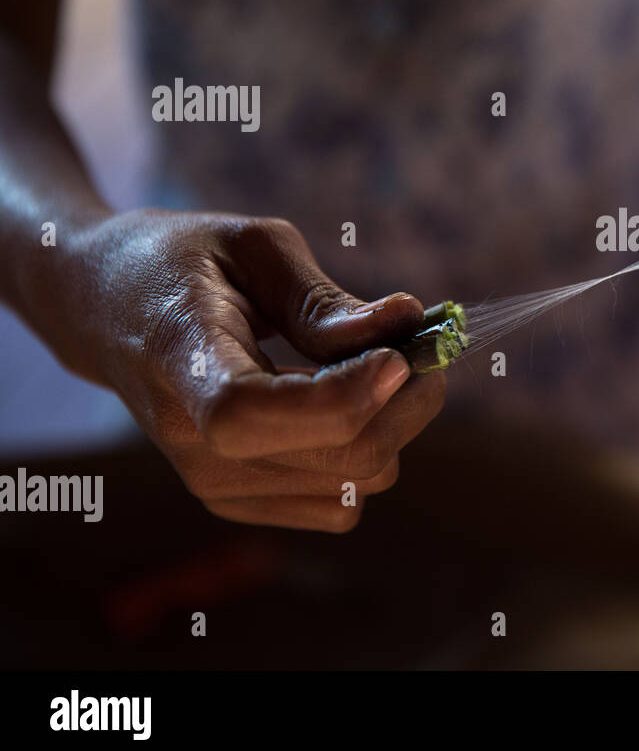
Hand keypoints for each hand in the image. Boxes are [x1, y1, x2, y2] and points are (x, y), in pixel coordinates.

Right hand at [36, 209, 442, 531]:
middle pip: (337, 458)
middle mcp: (192, 441)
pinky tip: (347, 402)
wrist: (106, 313)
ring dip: (395, 424)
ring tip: (379, 364)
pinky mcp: (239, 501)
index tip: (398, 356)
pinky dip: (368, 452)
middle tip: (420, 343)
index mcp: (181, 359)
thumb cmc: (182, 263)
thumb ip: (325, 298)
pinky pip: (343, 503)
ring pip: (357, 483)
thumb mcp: (252, 247)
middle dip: (406, 401)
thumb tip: (407, 320)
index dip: (340, 396)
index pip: (250, 412)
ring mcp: (214, 481)